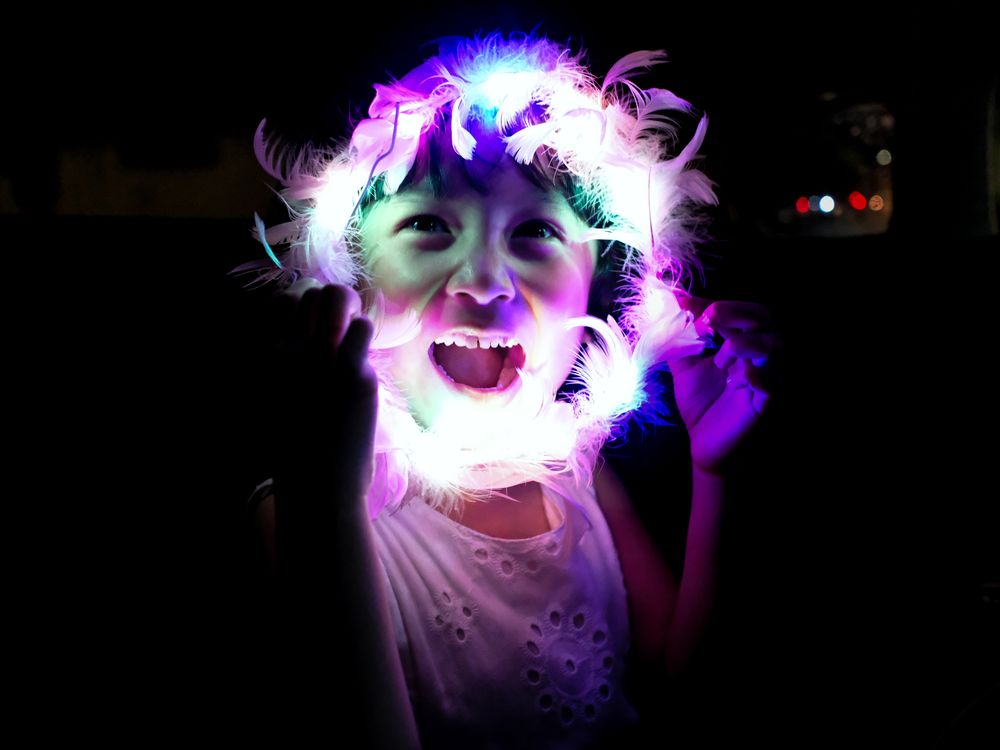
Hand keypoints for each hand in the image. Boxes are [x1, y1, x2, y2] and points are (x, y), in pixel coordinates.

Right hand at [270, 281, 377, 517]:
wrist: (317, 486)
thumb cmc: (294, 456)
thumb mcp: (268, 407)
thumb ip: (279, 373)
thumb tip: (294, 348)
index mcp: (266, 360)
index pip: (282, 303)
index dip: (300, 307)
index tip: (312, 327)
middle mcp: (290, 351)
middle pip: (312, 293)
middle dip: (330, 303)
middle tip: (340, 328)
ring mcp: (323, 358)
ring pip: (338, 300)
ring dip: (349, 317)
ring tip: (352, 341)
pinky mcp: (353, 372)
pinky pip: (362, 327)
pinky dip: (364, 335)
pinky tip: (361, 359)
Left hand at [670, 295, 783, 475]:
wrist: (702, 440)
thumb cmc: (699, 398)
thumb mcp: (683, 360)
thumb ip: (677, 330)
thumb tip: (665, 295)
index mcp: (744, 337)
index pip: (738, 306)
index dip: (710, 301)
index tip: (679, 302)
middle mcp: (761, 352)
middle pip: (763, 315)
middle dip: (731, 313)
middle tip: (703, 322)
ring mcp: (768, 375)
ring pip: (771, 344)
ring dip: (740, 344)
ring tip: (719, 361)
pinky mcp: (766, 400)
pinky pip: (768, 380)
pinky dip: (750, 374)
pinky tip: (733, 381)